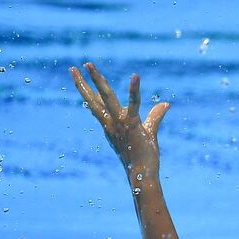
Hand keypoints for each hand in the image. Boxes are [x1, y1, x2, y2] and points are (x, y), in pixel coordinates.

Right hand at [70, 62, 169, 178]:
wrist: (143, 174)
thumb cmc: (144, 156)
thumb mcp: (148, 132)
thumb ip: (155, 116)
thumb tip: (166, 104)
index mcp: (110, 125)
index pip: (96, 105)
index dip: (87, 92)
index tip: (77, 78)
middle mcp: (110, 123)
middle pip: (93, 100)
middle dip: (83, 83)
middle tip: (73, 67)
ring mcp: (119, 123)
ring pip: (105, 98)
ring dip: (97, 80)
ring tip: (89, 64)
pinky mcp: (132, 124)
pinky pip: (133, 104)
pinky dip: (134, 90)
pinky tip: (135, 76)